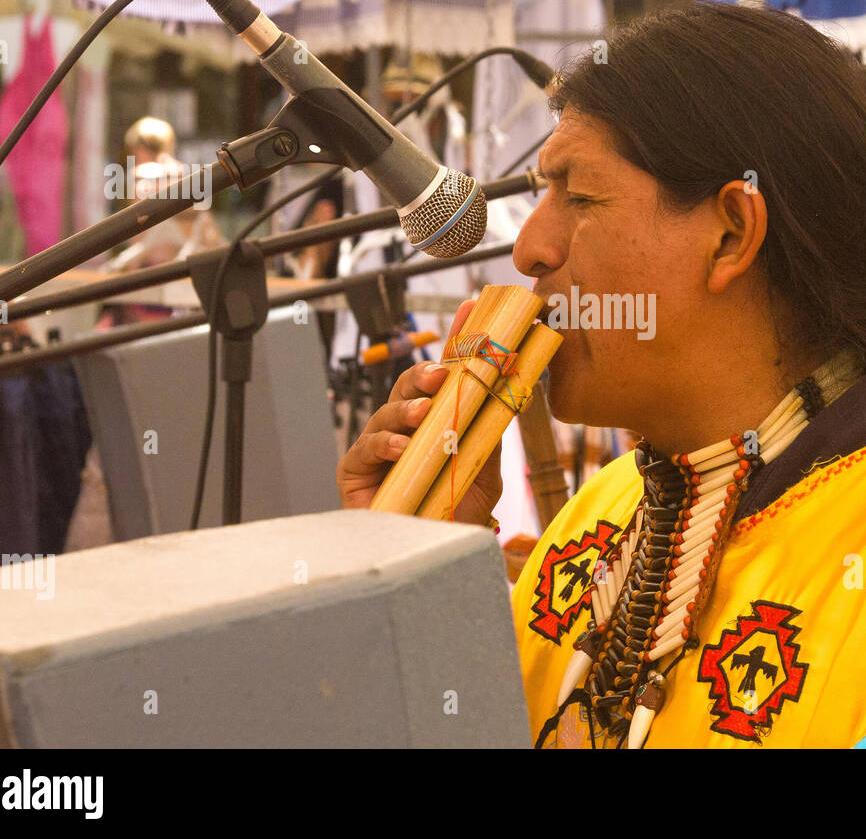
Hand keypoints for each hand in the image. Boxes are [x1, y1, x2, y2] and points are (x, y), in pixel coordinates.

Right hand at [336, 300, 503, 525]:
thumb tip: (511, 393)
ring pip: (387, 412)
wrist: (435, 554)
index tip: (470, 311)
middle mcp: (405, 429)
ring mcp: (378, 448)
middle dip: (424, 375)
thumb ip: (489, 434)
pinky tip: (404, 448)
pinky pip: (367, 448)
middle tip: (443, 374)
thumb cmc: (456, 513)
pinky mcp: (355, 471)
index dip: (455, 345)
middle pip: (408, 388)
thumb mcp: (484, 470)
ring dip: (406, 408)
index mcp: (435, 421)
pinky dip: (386, 444)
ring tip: (424, 412)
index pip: (443, 378)